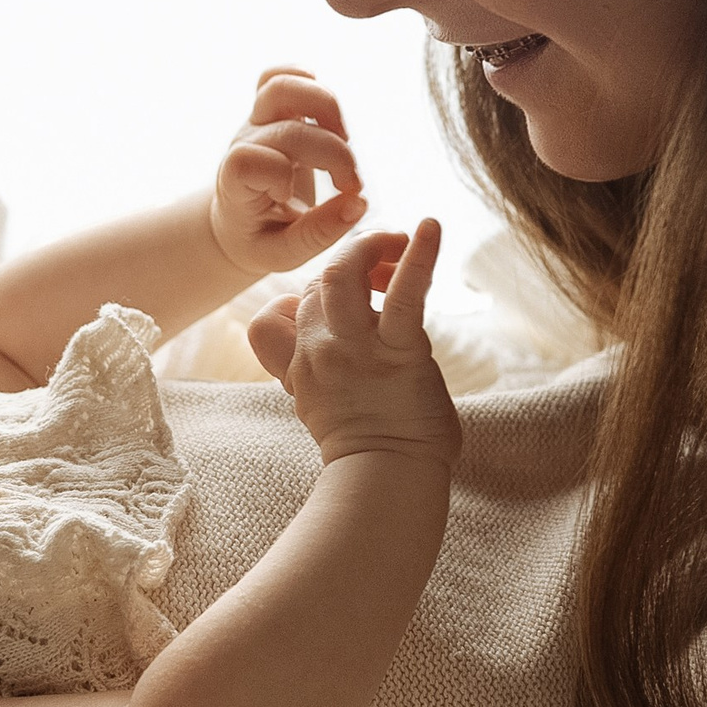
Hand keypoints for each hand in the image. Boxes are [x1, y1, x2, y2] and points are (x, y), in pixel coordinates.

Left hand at [208, 67, 366, 277]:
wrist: (238, 220)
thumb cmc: (260, 238)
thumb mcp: (283, 254)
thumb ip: (318, 233)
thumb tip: (358, 203)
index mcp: (235, 184)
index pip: (248, 162)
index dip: (279, 175)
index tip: (292, 198)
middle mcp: (244, 144)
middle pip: (288, 131)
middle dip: (333, 156)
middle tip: (351, 186)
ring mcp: (257, 121)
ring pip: (280, 85)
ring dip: (326, 106)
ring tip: (344, 138)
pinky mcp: (270, 109)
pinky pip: (278, 74)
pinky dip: (305, 78)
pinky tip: (326, 112)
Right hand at [245, 220, 458, 468]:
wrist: (388, 479)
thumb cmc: (367, 447)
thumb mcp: (317, 406)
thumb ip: (308, 369)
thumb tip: (314, 342)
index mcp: (298, 365)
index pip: (276, 311)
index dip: (305, 300)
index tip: (339, 311)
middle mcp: (318, 350)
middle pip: (316, 282)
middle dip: (349, 264)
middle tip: (383, 265)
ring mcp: (355, 348)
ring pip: (344, 272)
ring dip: (371, 249)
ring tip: (399, 245)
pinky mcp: (398, 350)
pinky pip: (404, 293)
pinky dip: (418, 255)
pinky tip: (431, 227)